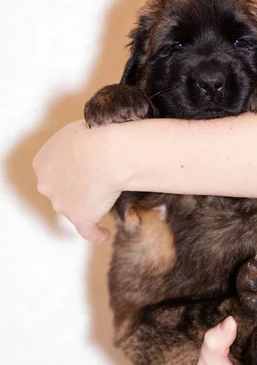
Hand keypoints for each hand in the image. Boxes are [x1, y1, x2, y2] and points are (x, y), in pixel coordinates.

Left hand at [33, 120, 120, 241]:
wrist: (106, 153)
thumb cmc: (94, 137)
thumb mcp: (76, 131)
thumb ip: (73, 144)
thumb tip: (85, 145)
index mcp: (42, 163)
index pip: (54, 170)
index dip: (69, 169)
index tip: (83, 167)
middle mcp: (46, 185)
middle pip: (60, 190)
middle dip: (75, 186)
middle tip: (96, 179)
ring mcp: (62, 204)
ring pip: (74, 207)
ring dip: (87, 204)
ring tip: (105, 199)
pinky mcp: (81, 218)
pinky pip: (88, 230)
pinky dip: (95, 233)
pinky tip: (103, 233)